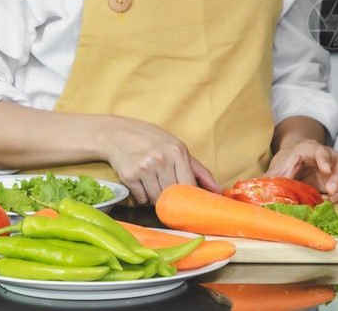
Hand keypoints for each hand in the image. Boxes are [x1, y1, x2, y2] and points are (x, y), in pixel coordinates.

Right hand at [102, 116, 220, 204]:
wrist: (120, 134)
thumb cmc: (154, 141)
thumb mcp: (179, 148)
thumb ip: (200, 171)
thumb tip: (218, 190)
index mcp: (178, 152)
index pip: (189, 185)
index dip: (191, 198)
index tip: (191, 203)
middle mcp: (161, 159)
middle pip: (173, 195)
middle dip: (173, 198)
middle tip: (170, 193)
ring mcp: (144, 168)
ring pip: (156, 199)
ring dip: (157, 198)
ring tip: (155, 184)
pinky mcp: (129, 176)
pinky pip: (141, 199)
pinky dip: (143, 197)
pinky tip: (142, 184)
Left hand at [265, 139, 337, 202]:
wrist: (296, 159)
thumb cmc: (287, 163)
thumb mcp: (277, 169)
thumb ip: (270, 178)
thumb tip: (255, 189)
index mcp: (309, 150)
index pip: (320, 150)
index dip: (324, 159)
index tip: (325, 171)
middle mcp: (327, 154)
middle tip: (331, 192)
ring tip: (337, 197)